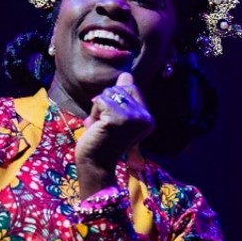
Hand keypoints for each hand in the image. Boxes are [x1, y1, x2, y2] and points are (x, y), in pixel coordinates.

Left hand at [76, 72, 153, 196]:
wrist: (95, 166)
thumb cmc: (102, 142)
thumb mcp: (115, 117)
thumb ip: (123, 97)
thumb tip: (126, 74)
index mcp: (148, 118)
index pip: (131, 88)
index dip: (115, 100)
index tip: (112, 121)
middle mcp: (145, 117)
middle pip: (119, 89)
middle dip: (105, 104)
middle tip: (104, 126)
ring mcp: (133, 118)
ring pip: (108, 94)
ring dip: (98, 109)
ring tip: (100, 127)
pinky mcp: (118, 119)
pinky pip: (100, 101)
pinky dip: (93, 113)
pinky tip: (96, 128)